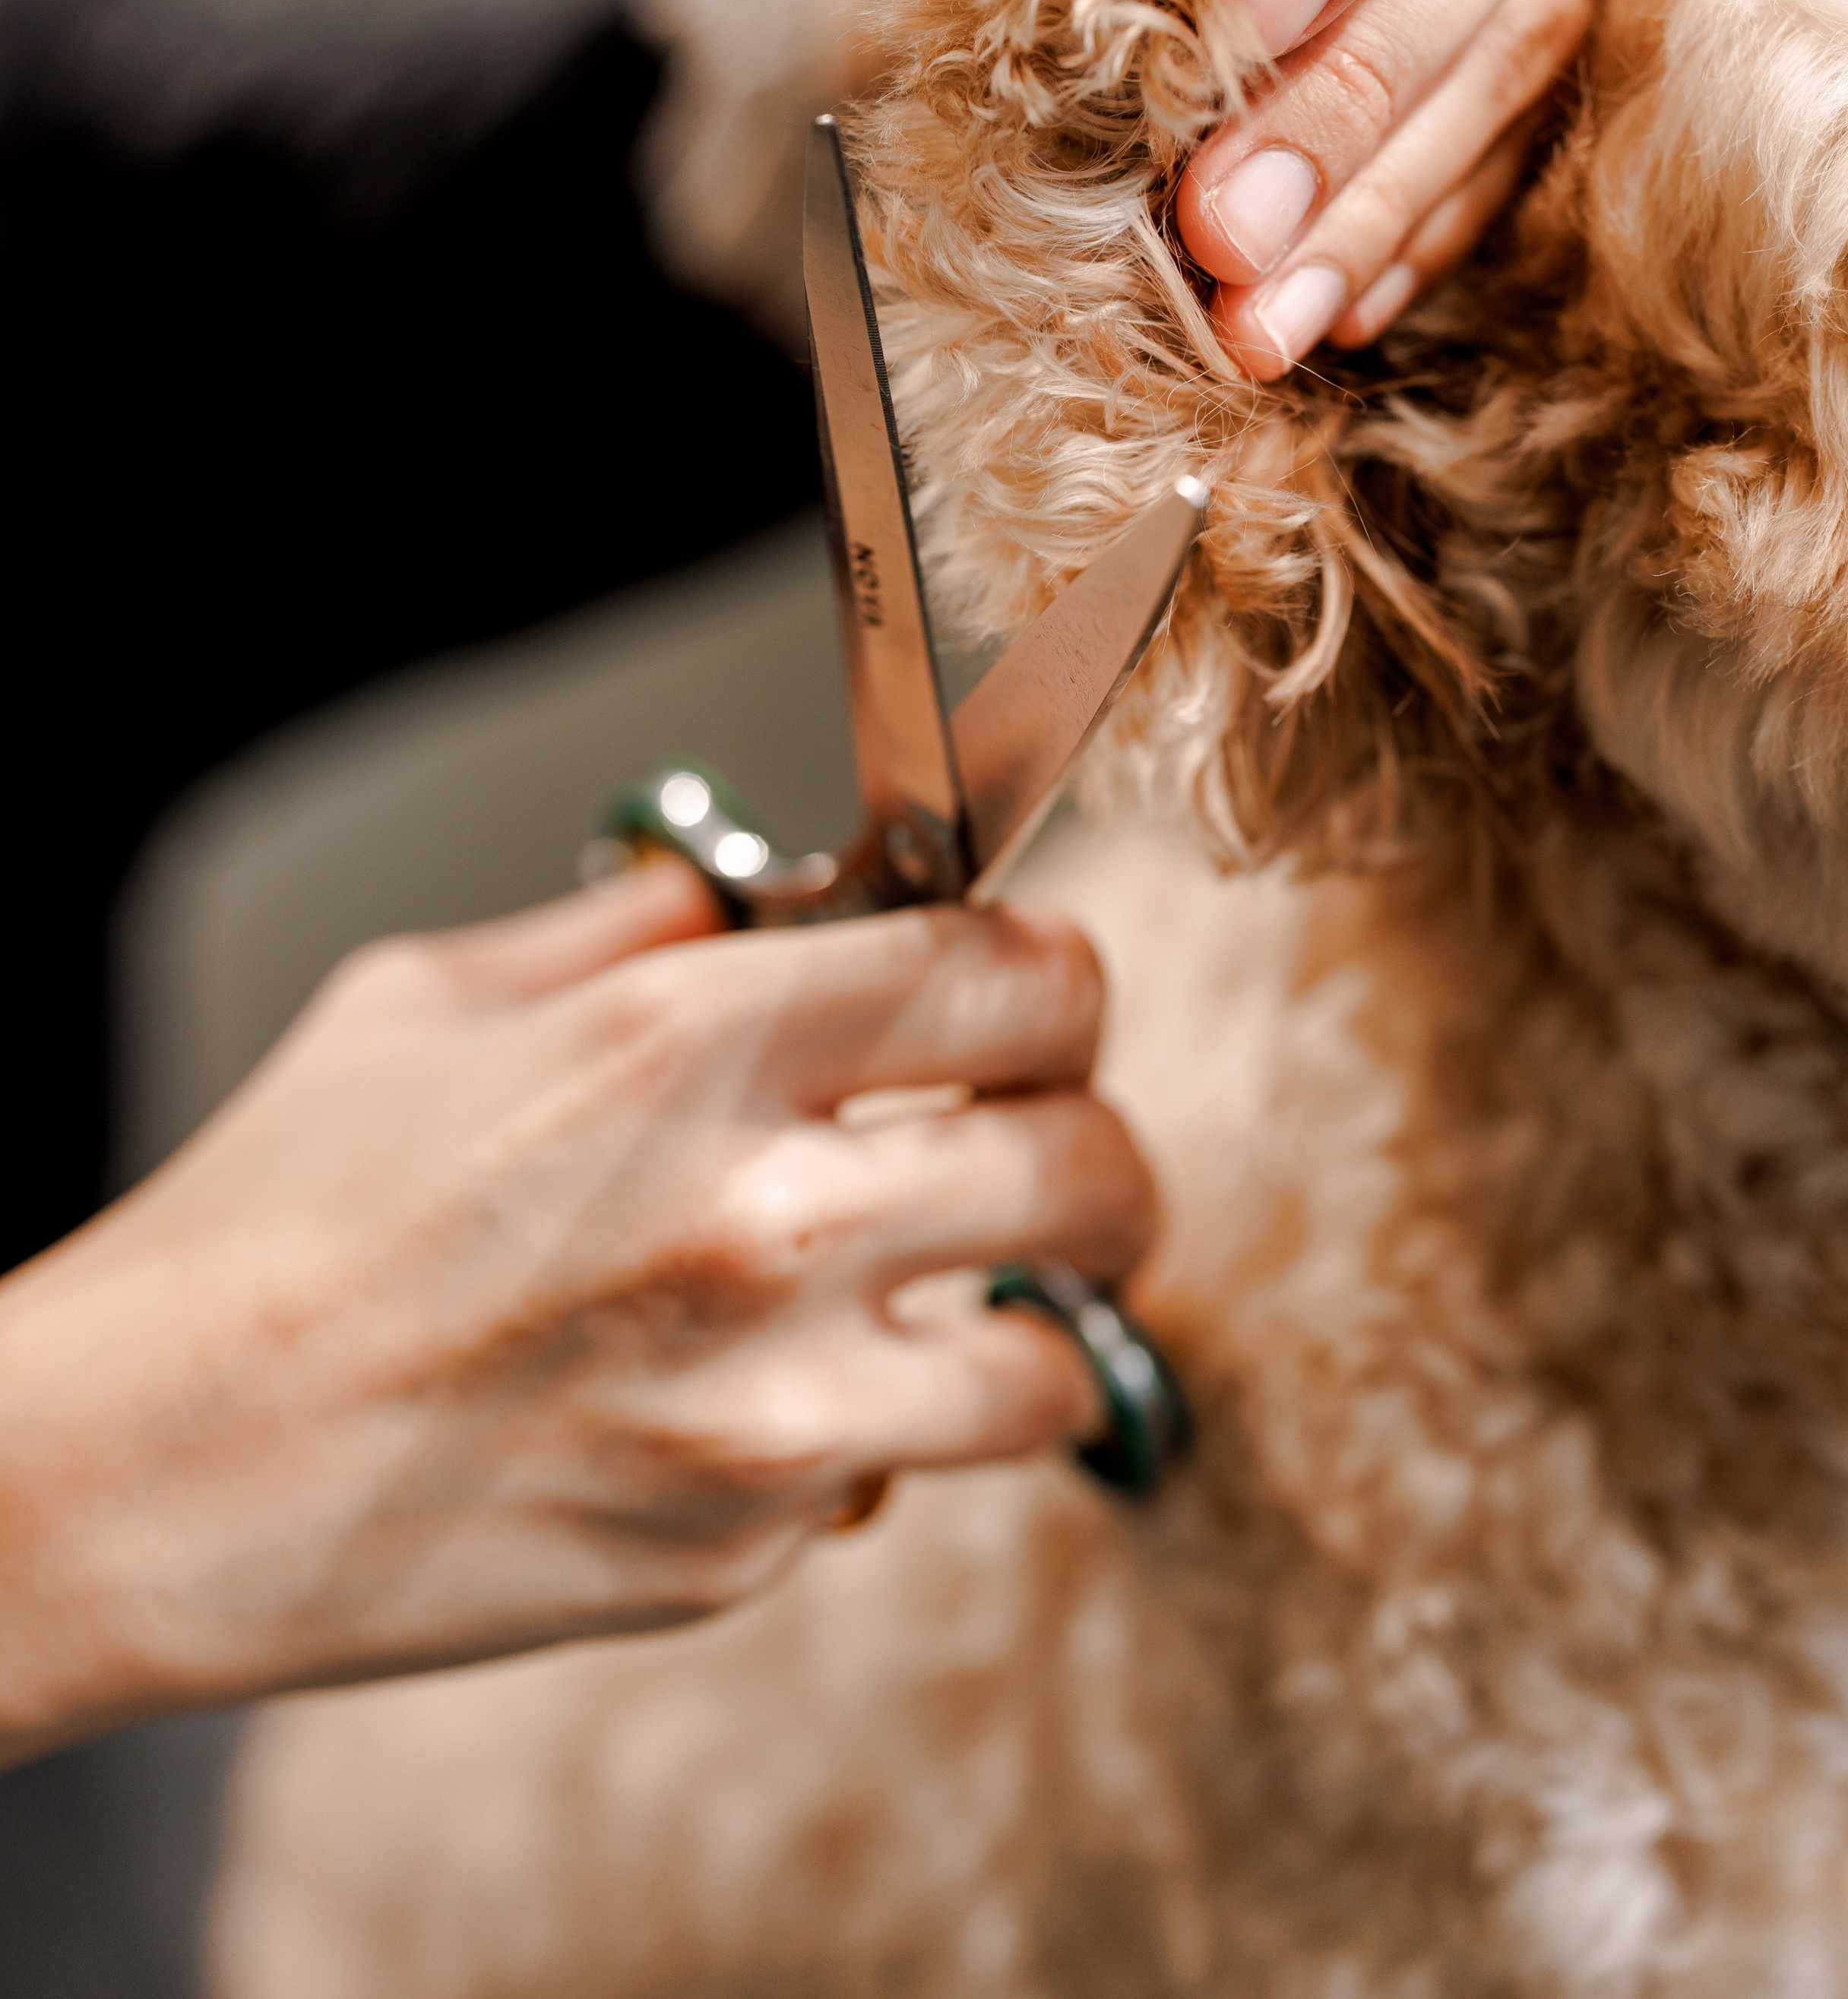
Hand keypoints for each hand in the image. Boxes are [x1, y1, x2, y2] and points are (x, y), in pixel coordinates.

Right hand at [0, 864, 1141, 1758]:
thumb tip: (770, 897)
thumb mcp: (433, 999)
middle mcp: (757, 1221)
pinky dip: (873, 1433)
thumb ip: (634, 930)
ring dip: (1036, 1311)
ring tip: (973, 1290)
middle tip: (1049, 1142)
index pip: (1014, 976)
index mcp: (684, 1044)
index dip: (1053, 976)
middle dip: (1093, 1139)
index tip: (1037, 994)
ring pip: (1058, 1356)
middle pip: (1092, 1160)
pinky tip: (768, 1394)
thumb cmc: (270, 1222)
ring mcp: (765, 1411)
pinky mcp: (741, 1556)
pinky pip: (901, 1476)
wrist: (148, 1470)